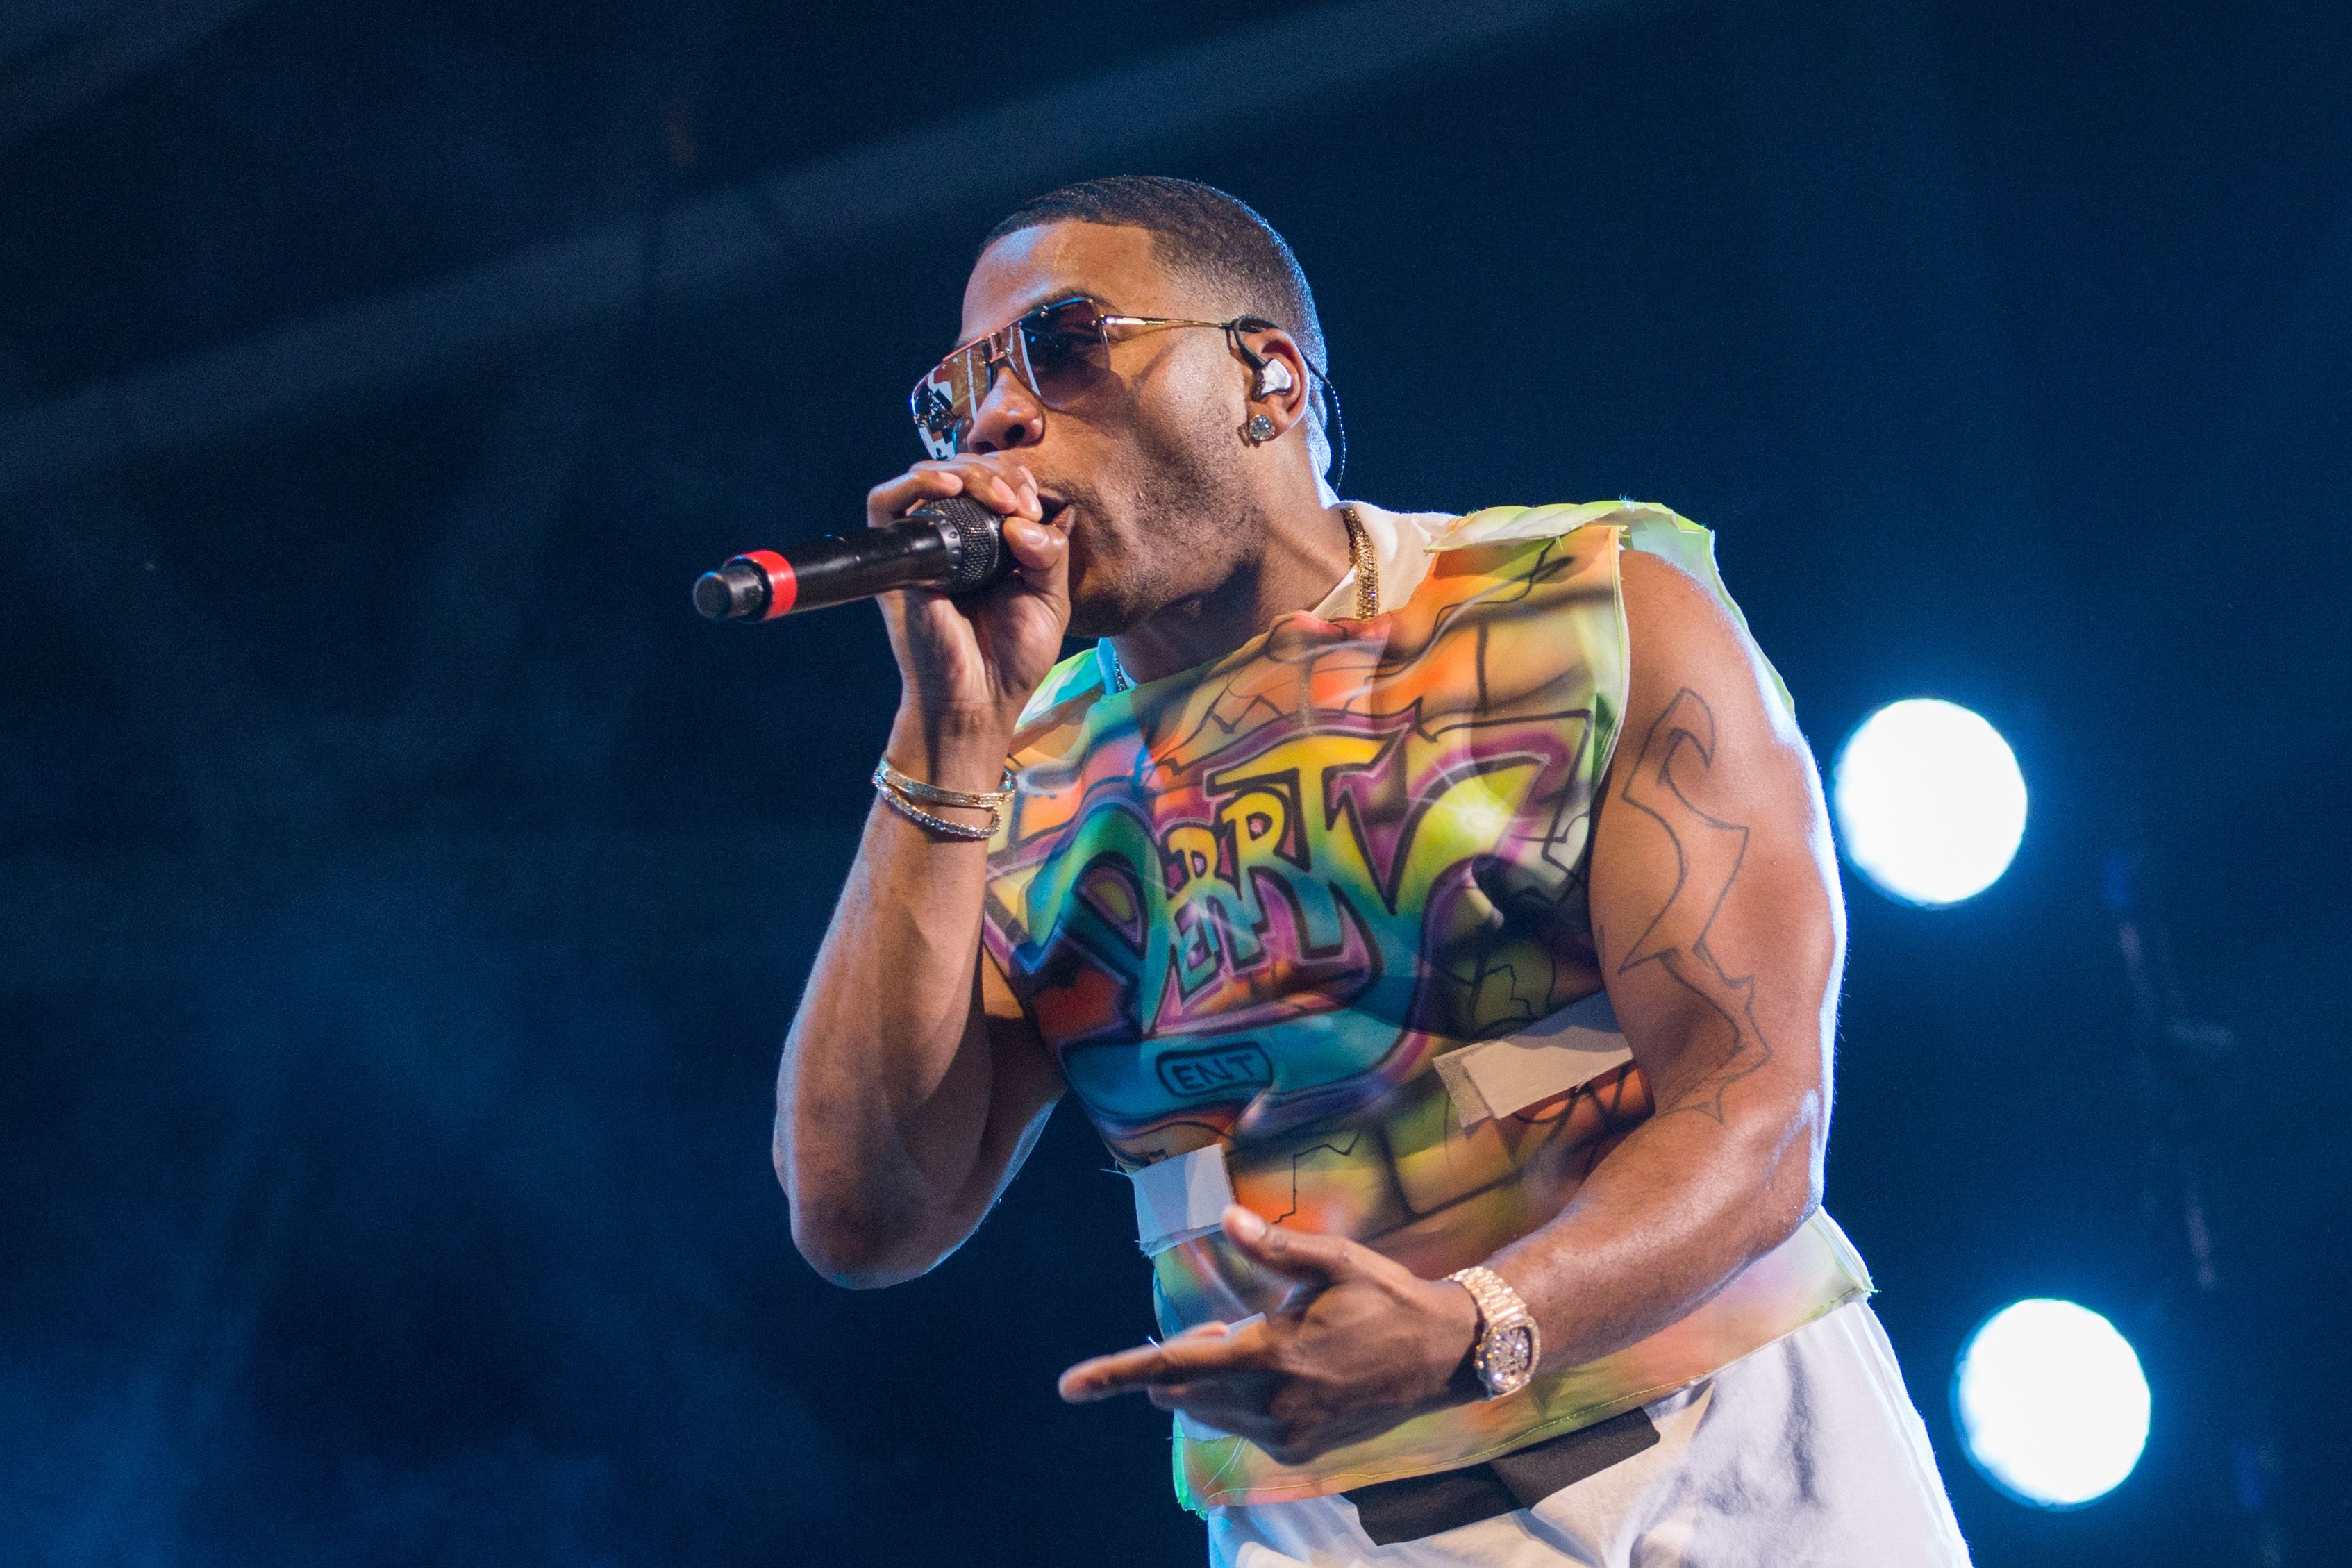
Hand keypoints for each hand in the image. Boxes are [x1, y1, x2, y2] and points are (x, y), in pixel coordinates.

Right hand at [867, 456, 1068, 782]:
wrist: (978, 701)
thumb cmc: (1013, 659)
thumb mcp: (1051, 600)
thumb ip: (1051, 553)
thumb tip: (1025, 516)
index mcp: (993, 543)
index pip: (997, 481)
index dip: (1017, 476)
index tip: (1036, 501)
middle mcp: (955, 537)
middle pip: (966, 469)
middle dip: (999, 472)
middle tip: (1021, 501)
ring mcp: (924, 545)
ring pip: (931, 475)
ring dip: (969, 472)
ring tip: (998, 498)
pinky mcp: (896, 559)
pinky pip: (886, 502)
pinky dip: (915, 481)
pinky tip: (949, 487)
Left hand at [1057, 1206, 1482, 1466]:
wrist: (1442, 1356)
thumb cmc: (1385, 1298)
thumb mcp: (1335, 1261)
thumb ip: (1275, 1247)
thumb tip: (1227, 1217)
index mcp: (1270, 1352)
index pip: (1173, 1365)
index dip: (1115, 1374)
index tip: (1069, 1386)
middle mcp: (1271, 1401)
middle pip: (1182, 1391)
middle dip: (1176, 1363)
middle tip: (1220, 1326)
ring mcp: (1286, 1432)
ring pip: (1208, 1412)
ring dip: (1205, 1381)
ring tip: (1251, 1343)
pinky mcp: (1300, 1449)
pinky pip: (1242, 1427)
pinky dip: (1237, 1401)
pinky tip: (1275, 1370)